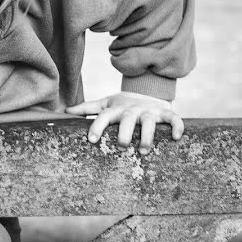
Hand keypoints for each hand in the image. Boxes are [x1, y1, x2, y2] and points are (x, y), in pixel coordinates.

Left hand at [65, 92, 183, 154]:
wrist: (148, 92)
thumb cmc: (122, 104)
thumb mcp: (105, 104)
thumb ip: (87, 108)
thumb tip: (65, 111)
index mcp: (115, 109)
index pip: (103, 117)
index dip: (97, 127)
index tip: (91, 140)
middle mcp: (131, 110)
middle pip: (126, 120)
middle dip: (124, 133)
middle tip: (121, 146)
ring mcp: (149, 110)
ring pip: (149, 122)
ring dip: (147, 136)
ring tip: (143, 150)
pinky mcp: (165, 112)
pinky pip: (173, 119)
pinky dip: (177, 126)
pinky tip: (176, 138)